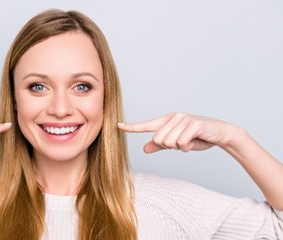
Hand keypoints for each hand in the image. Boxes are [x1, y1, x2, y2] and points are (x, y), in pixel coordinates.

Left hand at [118, 113, 239, 152]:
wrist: (221, 134)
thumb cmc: (198, 138)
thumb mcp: (177, 143)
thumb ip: (161, 146)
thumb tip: (144, 148)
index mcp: (167, 121)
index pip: (146, 125)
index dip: (132, 127)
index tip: (118, 126)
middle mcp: (173, 117)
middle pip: (158, 140)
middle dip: (170, 146)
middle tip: (183, 143)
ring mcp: (183, 119)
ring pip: (169, 142)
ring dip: (180, 147)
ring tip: (190, 141)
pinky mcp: (193, 124)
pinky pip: (181, 142)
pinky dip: (188, 147)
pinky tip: (195, 141)